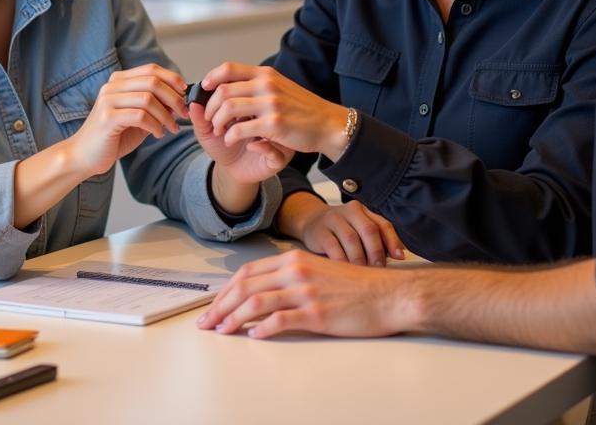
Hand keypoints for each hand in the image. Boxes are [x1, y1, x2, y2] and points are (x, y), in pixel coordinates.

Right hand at [66, 64, 187, 175]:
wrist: (84, 156)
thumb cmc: (113, 137)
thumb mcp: (138, 118)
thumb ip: (155, 107)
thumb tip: (180, 100)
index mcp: (119, 80)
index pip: (151, 69)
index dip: (172, 78)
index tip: (185, 92)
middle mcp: (112, 86)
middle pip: (152, 81)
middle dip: (174, 97)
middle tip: (184, 113)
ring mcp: (108, 101)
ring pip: (148, 99)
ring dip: (166, 115)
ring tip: (172, 128)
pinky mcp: (107, 118)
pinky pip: (140, 116)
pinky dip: (155, 125)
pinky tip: (158, 134)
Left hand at [197, 249, 413, 338]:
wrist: (388, 294)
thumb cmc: (356, 286)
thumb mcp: (318, 271)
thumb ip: (291, 277)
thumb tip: (263, 294)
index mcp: (293, 258)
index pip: (248, 272)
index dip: (225, 290)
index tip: (213, 306)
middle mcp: (295, 270)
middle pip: (245, 286)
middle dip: (221, 305)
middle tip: (207, 323)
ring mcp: (305, 291)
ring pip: (256, 302)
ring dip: (233, 318)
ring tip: (221, 332)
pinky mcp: (317, 312)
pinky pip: (281, 320)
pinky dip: (262, 329)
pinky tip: (253, 336)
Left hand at [201, 63, 349, 160]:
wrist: (328, 124)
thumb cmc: (301, 109)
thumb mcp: (278, 89)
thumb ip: (254, 87)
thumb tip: (223, 88)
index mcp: (266, 74)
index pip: (229, 68)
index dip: (211, 78)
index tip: (204, 88)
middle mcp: (267, 85)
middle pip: (223, 90)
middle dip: (210, 107)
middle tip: (210, 119)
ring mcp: (271, 104)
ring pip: (228, 108)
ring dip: (217, 121)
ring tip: (220, 131)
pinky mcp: (274, 125)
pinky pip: (240, 129)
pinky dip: (230, 135)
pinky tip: (233, 140)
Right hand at [279, 193, 404, 265]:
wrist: (311, 222)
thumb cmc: (341, 231)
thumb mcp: (358, 229)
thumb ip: (377, 239)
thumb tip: (399, 256)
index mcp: (363, 210)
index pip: (382, 224)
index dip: (393, 241)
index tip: (399, 258)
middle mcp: (349, 211)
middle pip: (368, 230)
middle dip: (377, 252)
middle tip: (379, 270)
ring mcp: (333, 219)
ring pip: (352, 239)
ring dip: (360, 260)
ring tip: (364, 274)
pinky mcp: (320, 232)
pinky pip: (334, 248)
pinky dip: (343, 262)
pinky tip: (346, 272)